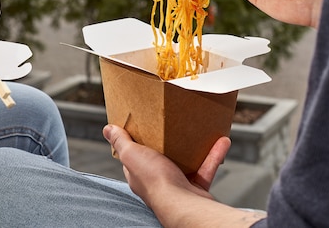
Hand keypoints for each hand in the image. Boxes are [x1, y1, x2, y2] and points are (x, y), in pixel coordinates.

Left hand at [104, 125, 227, 199]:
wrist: (184, 205)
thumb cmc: (157, 183)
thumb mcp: (132, 154)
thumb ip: (121, 141)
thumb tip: (107, 129)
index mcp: (139, 173)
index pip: (134, 155)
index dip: (136, 140)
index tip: (142, 124)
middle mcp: (157, 180)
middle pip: (162, 157)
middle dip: (168, 142)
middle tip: (174, 124)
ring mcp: (177, 184)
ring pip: (186, 162)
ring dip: (194, 147)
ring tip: (199, 130)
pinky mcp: (196, 188)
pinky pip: (206, 168)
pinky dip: (214, 155)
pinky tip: (221, 141)